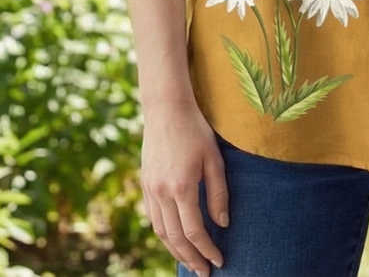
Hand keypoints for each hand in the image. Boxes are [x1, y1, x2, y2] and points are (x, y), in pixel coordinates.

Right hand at [140, 101, 228, 276]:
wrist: (166, 108)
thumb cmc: (196, 129)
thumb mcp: (214, 158)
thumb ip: (218, 193)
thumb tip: (222, 223)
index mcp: (181, 186)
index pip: (195, 231)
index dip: (207, 249)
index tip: (219, 260)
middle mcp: (162, 192)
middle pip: (176, 237)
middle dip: (191, 258)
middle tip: (204, 272)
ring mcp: (150, 188)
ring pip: (161, 231)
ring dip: (175, 250)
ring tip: (190, 262)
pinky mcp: (145, 183)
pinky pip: (153, 217)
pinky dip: (163, 233)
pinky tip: (174, 239)